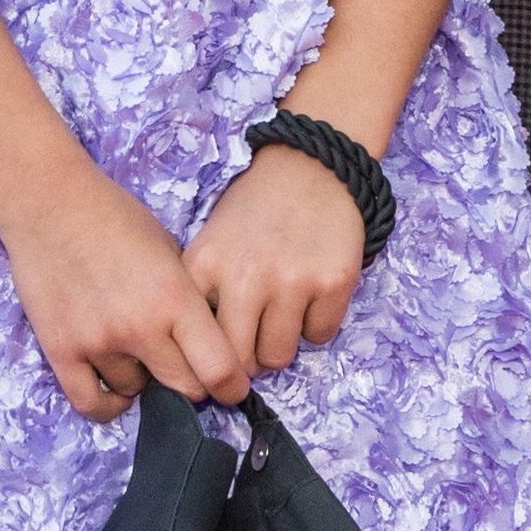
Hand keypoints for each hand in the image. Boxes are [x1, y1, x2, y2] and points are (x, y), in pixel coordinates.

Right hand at [4, 161, 252, 425]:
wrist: (48, 201)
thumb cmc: (114, 218)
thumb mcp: (170, 250)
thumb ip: (188, 300)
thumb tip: (209, 345)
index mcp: (175, 297)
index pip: (219, 370)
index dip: (232, 386)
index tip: (231, 387)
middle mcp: (140, 327)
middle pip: (184, 390)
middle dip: (192, 384)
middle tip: (185, 368)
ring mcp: (98, 342)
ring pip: (136, 392)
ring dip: (142, 379)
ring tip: (134, 349)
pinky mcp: (61, 350)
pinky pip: (91, 404)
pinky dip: (109, 404)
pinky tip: (116, 387)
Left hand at [181, 143, 369, 382]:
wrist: (309, 167)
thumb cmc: (254, 212)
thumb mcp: (210, 242)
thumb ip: (202, 294)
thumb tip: (197, 358)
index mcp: (206, 265)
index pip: (198, 342)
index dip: (206, 358)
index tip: (213, 362)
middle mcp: (246, 277)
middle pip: (240, 362)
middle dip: (246, 362)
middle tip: (252, 343)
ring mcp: (292, 281)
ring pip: (280, 357)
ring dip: (280, 345)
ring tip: (280, 313)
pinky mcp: (333, 282)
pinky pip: (320, 336)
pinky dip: (316, 324)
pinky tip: (310, 294)